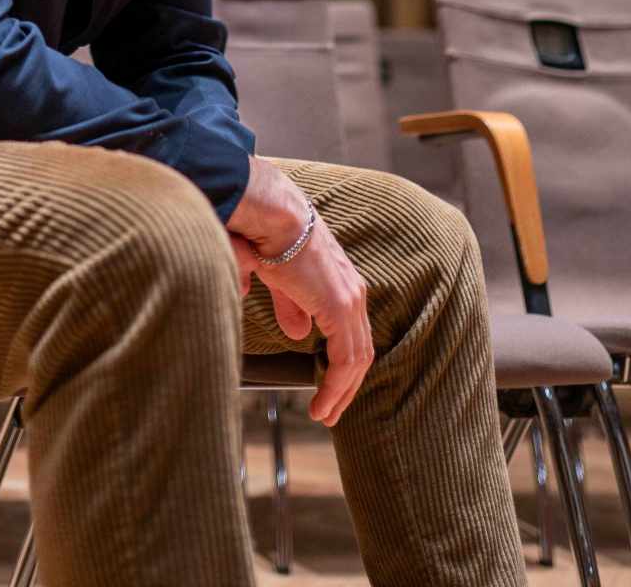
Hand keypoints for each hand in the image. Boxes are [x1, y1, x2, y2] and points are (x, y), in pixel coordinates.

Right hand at [228, 158, 373, 428]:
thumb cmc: (270, 237)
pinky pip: (344, 360)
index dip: (343, 366)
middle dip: (346, 386)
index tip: (329, 390)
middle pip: (360, 351)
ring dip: (341, 393)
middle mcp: (353, 292)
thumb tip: (298, 334)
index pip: (352, 335)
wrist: (272, 215)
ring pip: (356, 361)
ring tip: (324, 414)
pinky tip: (321, 404)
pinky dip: (337, 387)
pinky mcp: (339, 307)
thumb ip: (292, 306)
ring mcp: (350, 299)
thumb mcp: (281, 280)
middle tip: (330, 412)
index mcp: (342, 283)